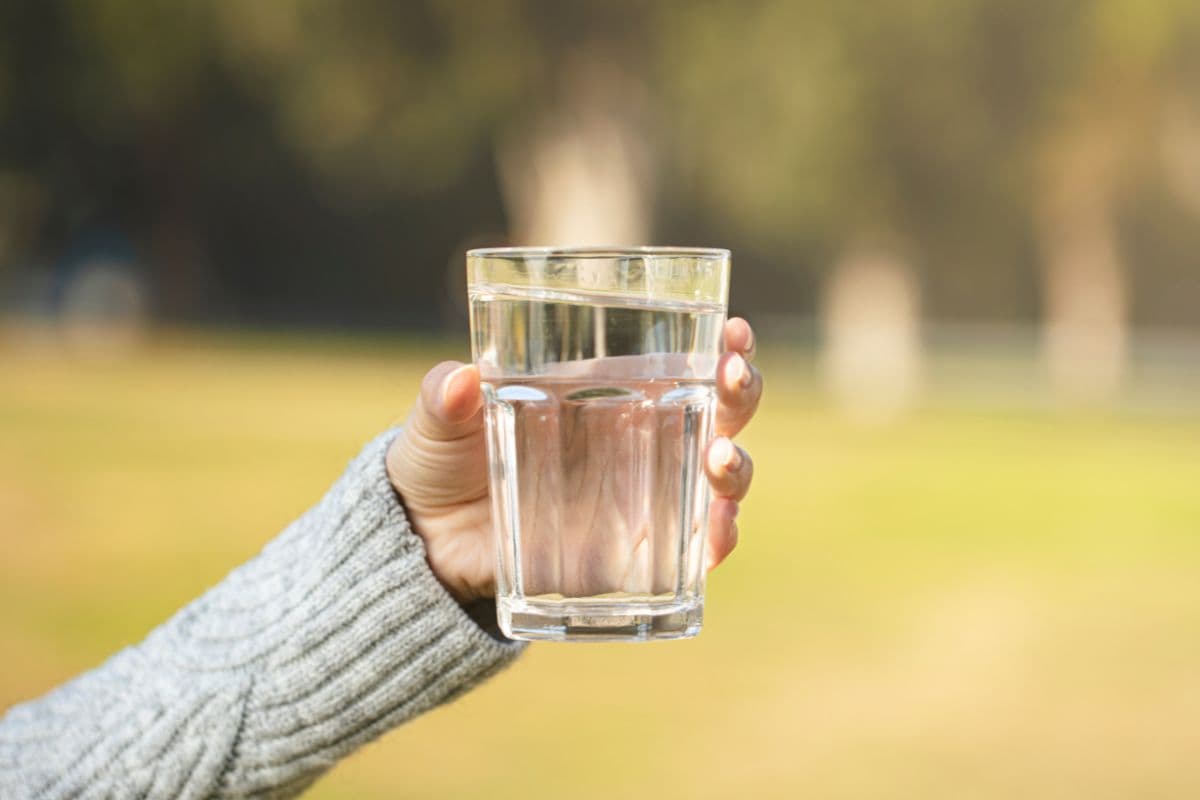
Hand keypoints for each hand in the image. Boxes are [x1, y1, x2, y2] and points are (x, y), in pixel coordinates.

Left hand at [386, 318, 762, 604]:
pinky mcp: (636, 556)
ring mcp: (644, 500)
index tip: (735, 330)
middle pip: (722, 413)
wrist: (429, 545)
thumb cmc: (442, 463)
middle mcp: (642, 442)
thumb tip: (460, 380)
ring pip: (720, 478)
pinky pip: (695, 552)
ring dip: (736, 466)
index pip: (684, 361)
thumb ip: (444, 399)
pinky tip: (718, 531)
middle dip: (743, 393)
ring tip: (721, 456)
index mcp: (608, 395)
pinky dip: (717, 541)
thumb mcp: (436, 425)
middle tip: (734, 378)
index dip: (723, 346)